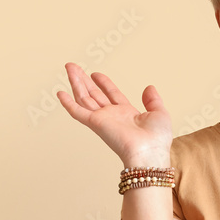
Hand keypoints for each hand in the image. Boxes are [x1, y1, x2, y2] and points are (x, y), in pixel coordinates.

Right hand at [56, 63, 171, 165]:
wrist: (149, 153)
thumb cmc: (157, 140)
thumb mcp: (159, 113)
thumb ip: (153, 100)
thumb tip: (149, 87)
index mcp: (127, 114)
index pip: (112, 95)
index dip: (104, 84)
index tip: (96, 74)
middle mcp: (112, 116)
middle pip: (94, 94)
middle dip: (84, 80)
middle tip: (73, 66)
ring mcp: (102, 119)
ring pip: (84, 97)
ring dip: (76, 82)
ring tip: (69, 67)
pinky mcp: (95, 123)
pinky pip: (78, 112)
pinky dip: (68, 103)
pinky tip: (60, 93)